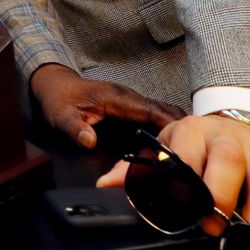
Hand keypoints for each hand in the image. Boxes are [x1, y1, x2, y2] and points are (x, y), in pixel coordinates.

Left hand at [30, 63, 181, 148]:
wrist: (56, 87)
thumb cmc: (59, 101)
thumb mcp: (61, 116)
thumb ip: (74, 128)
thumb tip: (88, 141)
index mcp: (119, 99)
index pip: (154, 111)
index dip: (173, 127)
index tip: (188, 146)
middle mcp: (132, 101)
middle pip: (167, 114)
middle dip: (183, 134)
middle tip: (194, 160)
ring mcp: (133, 108)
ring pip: (164, 120)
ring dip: (176, 137)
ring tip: (189, 162)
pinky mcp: (132, 116)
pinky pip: (154, 126)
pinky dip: (165, 139)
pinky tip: (171, 158)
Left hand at [97, 114, 249, 249]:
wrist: (237, 120)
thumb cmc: (198, 144)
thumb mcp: (167, 148)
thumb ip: (140, 169)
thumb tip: (108, 185)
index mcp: (194, 133)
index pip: (190, 157)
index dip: (189, 188)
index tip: (189, 214)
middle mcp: (231, 138)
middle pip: (231, 165)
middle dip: (223, 202)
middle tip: (215, 230)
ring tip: (246, 245)